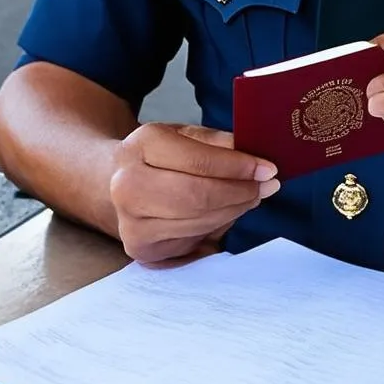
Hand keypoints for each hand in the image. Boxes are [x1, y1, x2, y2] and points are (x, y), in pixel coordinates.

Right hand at [109, 123, 279, 263]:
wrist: (115, 179)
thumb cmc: (160, 154)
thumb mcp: (186, 135)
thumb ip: (219, 143)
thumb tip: (256, 156)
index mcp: (140, 146)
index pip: (198, 161)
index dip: (237, 167)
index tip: (268, 169)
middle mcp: (127, 186)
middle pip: (197, 197)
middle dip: (240, 193)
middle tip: (266, 186)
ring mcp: (131, 222)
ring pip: (198, 222)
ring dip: (234, 210)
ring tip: (252, 196)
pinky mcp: (141, 249)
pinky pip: (192, 241)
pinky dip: (217, 227)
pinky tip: (228, 212)